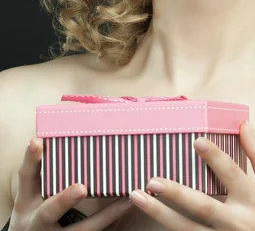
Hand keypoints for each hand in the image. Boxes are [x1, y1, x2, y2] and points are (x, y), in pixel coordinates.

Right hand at [8, 137, 134, 229]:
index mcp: (26, 201)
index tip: (38, 141)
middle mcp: (37, 221)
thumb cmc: (34, 207)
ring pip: (81, 230)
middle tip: (82, 188)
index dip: (31, 159)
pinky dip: (112, 222)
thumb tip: (57, 132)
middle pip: (49, 211)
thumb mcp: (31, 192)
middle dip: (65, 199)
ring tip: (125, 201)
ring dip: (105, 216)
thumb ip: (43, 168)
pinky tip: (128, 208)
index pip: (26, 177)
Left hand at [128, 120, 254, 229]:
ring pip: (187, 230)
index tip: (197, 141)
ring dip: (159, 214)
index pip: (232, 175)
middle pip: (203, 207)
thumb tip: (244, 124)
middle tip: (152, 180)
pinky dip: (166, 230)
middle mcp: (236, 223)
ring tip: (136, 195)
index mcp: (254, 200)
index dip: (215, 158)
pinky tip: (148, 217)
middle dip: (177, 194)